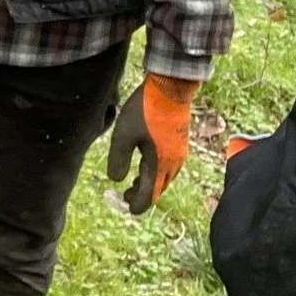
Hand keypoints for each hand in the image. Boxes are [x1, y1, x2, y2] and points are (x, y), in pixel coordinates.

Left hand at [105, 71, 199, 213]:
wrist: (170, 88)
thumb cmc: (145, 110)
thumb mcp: (123, 135)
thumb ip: (118, 159)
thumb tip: (115, 180)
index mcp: (160, 165)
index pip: (149, 196)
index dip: (137, 205)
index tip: (126, 208)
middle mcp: (173, 163)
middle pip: (158, 189)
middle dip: (142, 195)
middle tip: (125, 195)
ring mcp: (180, 153)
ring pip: (165, 177)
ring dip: (149, 183)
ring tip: (134, 182)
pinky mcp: (180, 142)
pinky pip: (169, 166)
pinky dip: (156, 171)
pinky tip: (146, 162)